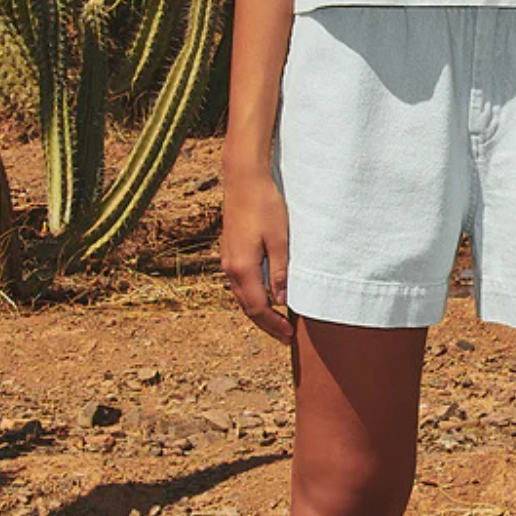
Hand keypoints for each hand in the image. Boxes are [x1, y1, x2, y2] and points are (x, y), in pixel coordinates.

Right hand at [220, 162, 294, 343]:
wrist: (244, 179)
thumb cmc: (265, 205)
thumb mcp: (281, 240)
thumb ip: (280, 272)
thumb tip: (282, 300)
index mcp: (243, 268)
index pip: (258, 308)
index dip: (273, 324)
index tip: (289, 335)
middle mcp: (230, 267)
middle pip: (246, 306)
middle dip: (265, 323)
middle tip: (284, 336)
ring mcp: (227, 259)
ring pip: (241, 295)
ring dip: (258, 311)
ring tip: (276, 320)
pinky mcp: (230, 250)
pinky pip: (239, 283)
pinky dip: (251, 295)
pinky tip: (264, 295)